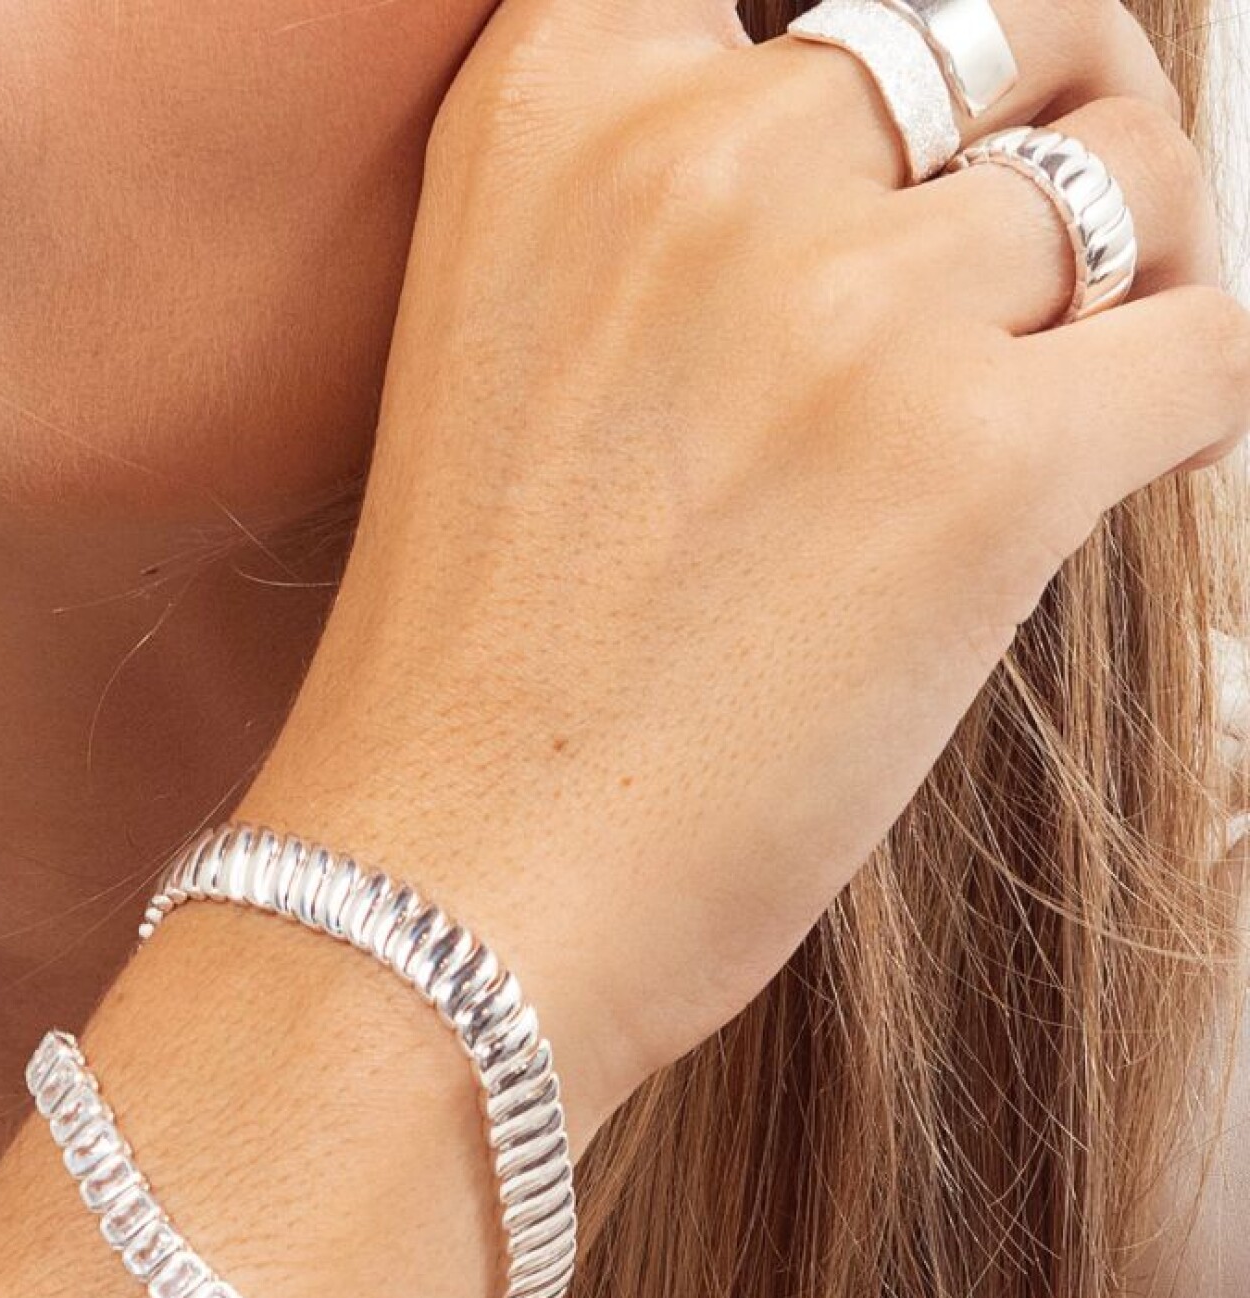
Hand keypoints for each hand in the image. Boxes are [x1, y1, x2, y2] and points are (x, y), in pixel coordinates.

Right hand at [241, 0, 1248, 1137]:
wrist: (439, 897)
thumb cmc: (469, 667)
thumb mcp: (513, 343)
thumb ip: (670, 208)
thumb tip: (916, 153)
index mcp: (551, 98)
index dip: (898, 51)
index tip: (920, 131)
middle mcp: (701, 153)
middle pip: (1003, 22)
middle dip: (1053, 121)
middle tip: (1049, 245)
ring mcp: (843, 301)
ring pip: (1124, 184)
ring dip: (1128, 277)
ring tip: (1060, 392)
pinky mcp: (981, 464)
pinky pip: (1206, 342)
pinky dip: (1188, 397)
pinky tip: (1125, 465)